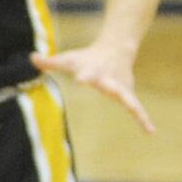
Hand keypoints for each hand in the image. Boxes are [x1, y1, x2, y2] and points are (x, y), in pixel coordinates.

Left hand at [32, 44, 153, 133]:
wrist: (116, 49)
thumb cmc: (86, 57)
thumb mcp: (67, 59)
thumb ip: (50, 62)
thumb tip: (31, 58)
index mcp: (91, 70)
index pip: (85, 73)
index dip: (83, 76)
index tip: (80, 80)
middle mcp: (107, 79)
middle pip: (109, 85)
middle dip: (109, 89)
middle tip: (113, 94)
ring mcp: (119, 86)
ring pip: (128, 97)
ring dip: (132, 106)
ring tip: (141, 119)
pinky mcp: (127, 93)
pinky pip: (137, 108)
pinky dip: (143, 118)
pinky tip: (150, 132)